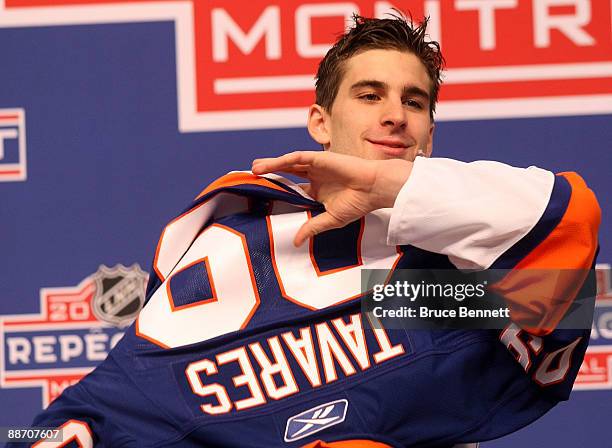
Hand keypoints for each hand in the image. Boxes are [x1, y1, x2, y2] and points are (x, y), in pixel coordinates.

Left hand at [252, 151, 411, 245]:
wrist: (375, 189)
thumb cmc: (359, 203)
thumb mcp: (331, 219)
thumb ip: (312, 227)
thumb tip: (295, 242)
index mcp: (318, 190)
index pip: (293, 190)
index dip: (278, 192)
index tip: (261, 197)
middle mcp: (315, 177)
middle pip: (286, 173)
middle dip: (270, 174)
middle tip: (251, 177)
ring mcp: (316, 166)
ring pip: (288, 164)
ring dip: (271, 165)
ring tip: (254, 168)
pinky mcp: (319, 158)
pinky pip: (297, 158)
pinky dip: (282, 160)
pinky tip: (270, 164)